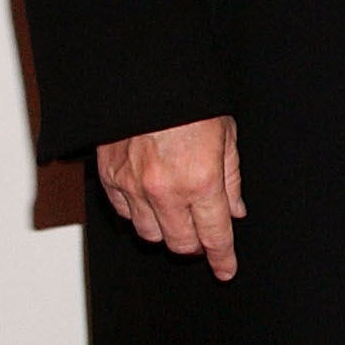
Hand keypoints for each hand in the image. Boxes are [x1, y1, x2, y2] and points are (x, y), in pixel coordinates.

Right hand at [96, 115, 244, 280]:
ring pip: (150, 234)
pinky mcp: (110, 178)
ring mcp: (133, 187)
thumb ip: (230, 178)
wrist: (144, 76)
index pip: (214, 235)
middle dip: (196, 245)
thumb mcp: (224, 135)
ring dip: (166, 231)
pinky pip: (124, 215)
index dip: (222, 258)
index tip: (225, 269)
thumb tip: (234, 210)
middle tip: (202, 236)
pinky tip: (150, 201)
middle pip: (180, 243)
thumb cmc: (187, 100)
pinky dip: (139, 214)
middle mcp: (165, 190)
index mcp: (200, 180)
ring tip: (175, 215)